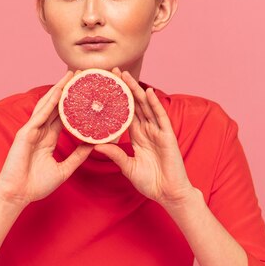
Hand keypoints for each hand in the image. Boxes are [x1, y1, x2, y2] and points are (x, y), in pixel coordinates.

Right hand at [0, 70, 92, 207]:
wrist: (18, 195)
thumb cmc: (37, 185)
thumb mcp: (64, 169)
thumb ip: (77, 156)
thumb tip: (94, 146)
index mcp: (48, 138)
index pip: (64, 116)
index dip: (75, 104)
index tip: (88, 92)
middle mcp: (40, 131)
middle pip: (56, 106)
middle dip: (68, 90)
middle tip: (82, 74)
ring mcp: (32, 130)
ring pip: (48, 105)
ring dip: (59, 89)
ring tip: (71, 75)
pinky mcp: (25, 134)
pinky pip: (40, 115)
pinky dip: (49, 102)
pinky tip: (58, 91)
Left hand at [94, 68, 193, 207]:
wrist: (169, 193)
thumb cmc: (150, 183)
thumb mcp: (128, 167)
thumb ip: (115, 154)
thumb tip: (96, 144)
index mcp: (137, 137)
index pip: (125, 114)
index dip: (116, 100)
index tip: (104, 87)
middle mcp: (147, 131)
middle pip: (134, 105)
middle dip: (124, 88)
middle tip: (112, 72)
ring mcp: (157, 132)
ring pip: (145, 107)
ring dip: (136, 90)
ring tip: (125, 75)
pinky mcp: (167, 136)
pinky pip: (160, 117)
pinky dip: (154, 104)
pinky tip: (147, 92)